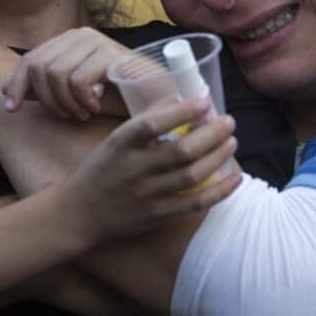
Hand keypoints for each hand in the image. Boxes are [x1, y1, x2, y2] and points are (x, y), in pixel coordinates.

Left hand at [4, 27, 130, 120]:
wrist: (154, 100)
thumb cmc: (115, 97)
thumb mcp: (70, 96)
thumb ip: (41, 89)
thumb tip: (4, 90)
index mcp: (69, 40)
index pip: (30, 59)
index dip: (16, 84)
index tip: (11, 109)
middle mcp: (81, 35)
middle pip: (39, 67)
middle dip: (46, 99)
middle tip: (66, 115)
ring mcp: (97, 41)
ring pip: (56, 74)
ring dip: (66, 103)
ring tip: (82, 112)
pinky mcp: (111, 54)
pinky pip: (78, 80)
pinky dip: (81, 101)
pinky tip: (95, 108)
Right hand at [58, 98, 239, 246]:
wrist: (79, 214)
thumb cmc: (100, 170)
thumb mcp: (114, 140)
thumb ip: (144, 123)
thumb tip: (179, 100)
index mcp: (121, 144)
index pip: (153, 124)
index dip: (181, 111)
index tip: (204, 101)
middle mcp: (135, 169)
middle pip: (181, 151)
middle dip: (211, 134)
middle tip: (228, 121)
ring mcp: (148, 194)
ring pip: (192, 175)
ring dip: (217, 156)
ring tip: (232, 141)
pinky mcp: (158, 215)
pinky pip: (195, 203)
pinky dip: (219, 191)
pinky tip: (236, 178)